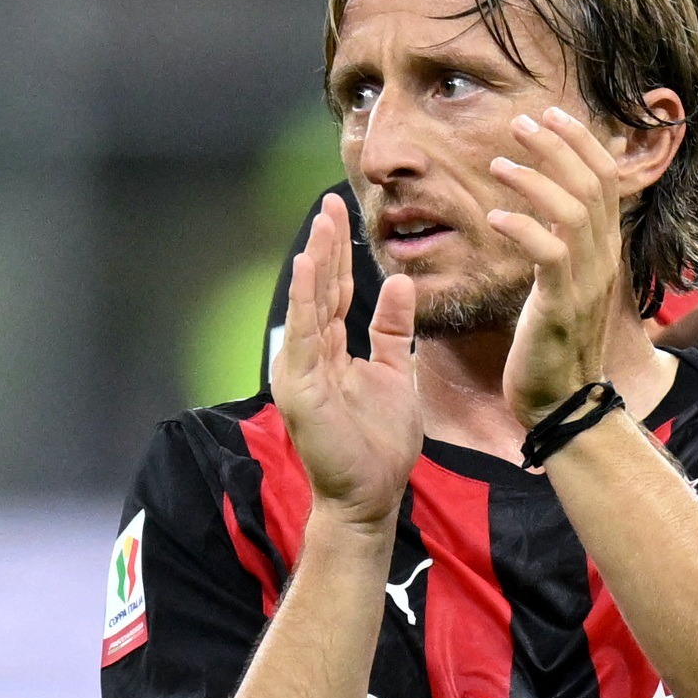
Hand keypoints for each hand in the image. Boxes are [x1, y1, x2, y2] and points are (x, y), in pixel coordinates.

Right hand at [270, 193, 420, 529]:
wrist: (373, 494)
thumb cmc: (380, 442)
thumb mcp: (395, 372)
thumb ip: (392, 329)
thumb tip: (398, 282)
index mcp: (331, 350)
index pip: (334, 290)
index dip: (339, 252)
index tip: (342, 211)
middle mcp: (310, 354)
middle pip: (319, 289)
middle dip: (325, 246)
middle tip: (330, 203)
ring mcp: (301, 370)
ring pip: (309, 305)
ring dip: (315, 263)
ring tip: (320, 224)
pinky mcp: (300, 388)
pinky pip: (304, 335)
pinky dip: (305, 299)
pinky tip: (309, 267)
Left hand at [490, 107, 628, 423]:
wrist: (564, 403)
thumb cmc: (554, 344)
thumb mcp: (563, 285)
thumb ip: (562, 244)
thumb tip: (551, 209)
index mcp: (604, 250)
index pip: (605, 179)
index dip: (579, 141)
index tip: (548, 114)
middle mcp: (603, 259)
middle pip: (592, 183)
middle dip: (556, 145)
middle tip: (519, 122)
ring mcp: (586, 281)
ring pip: (574, 210)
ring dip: (534, 179)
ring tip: (499, 163)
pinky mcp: (561, 305)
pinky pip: (549, 253)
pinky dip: (523, 227)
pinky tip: (493, 216)